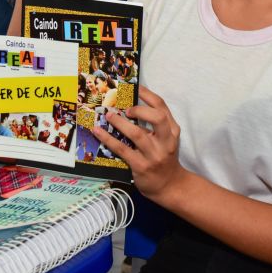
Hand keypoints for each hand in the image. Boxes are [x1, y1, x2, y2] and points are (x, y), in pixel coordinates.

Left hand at [93, 86, 185, 203]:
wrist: (170, 185)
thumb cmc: (164, 157)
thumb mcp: (167, 139)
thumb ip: (155, 124)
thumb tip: (130, 107)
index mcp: (172, 131)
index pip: (162, 107)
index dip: (148, 95)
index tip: (135, 87)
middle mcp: (166, 141)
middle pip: (157, 118)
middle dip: (140, 110)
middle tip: (127, 109)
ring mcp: (153, 155)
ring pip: (137, 134)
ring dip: (120, 123)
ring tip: (108, 116)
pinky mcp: (141, 166)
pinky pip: (122, 150)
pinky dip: (108, 139)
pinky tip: (98, 132)